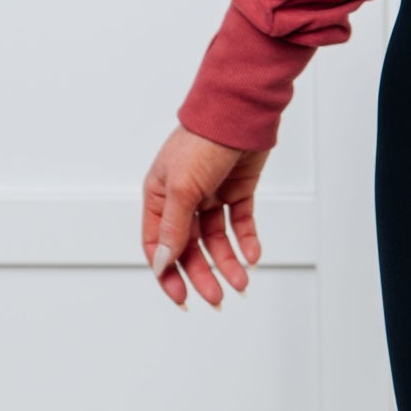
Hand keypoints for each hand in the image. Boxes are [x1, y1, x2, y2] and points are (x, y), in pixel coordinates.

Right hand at [141, 127, 268, 308]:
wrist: (239, 111)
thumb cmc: (201, 141)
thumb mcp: (182, 188)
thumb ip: (174, 228)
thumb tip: (161, 263)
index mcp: (160, 196)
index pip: (159, 245)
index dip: (168, 273)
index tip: (182, 297)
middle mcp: (183, 198)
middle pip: (190, 247)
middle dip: (203, 274)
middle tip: (216, 298)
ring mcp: (211, 194)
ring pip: (217, 239)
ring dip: (228, 262)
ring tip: (241, 282)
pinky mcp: (237, 189)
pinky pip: (240, 222)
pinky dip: (246, 241)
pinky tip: (252, 256)